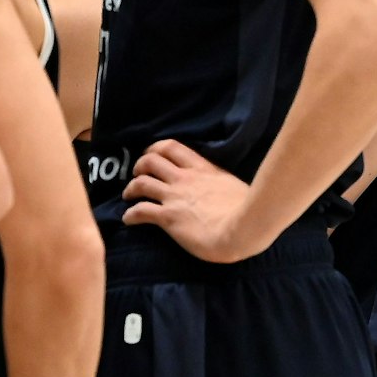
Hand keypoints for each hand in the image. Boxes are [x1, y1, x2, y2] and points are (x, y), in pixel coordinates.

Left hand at [121, 139, 257, 261]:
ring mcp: (174, 197)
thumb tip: (222, 186)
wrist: (245, 229)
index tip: (151, 154)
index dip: (156, 149)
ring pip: (141, 183)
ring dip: (130, 188)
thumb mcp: (234, 185)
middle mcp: (184, 179)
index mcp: (203, 169)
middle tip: (137, 174)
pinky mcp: (168, 217)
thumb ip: (221, 182)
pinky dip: (130, 215)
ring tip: (128, 195)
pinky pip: (140, 211)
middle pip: (151, 160)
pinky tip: (127, 220)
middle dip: (140, 165)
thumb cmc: (249, 210)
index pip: (172, 147)